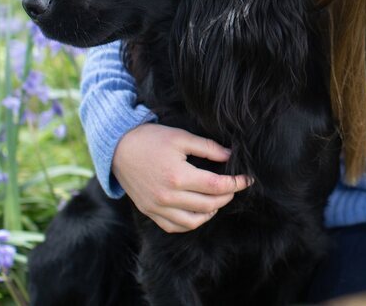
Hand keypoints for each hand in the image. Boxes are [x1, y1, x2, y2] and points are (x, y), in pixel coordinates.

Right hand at [113, 123, 252, 232]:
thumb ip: (208, 148)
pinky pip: (175, 227)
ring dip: (211, 211)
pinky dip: (191, 222)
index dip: (236, 183)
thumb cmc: (151, 139)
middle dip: (227, 196)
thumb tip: (230, 156)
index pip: (216, 186)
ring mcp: (157, 207)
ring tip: (219, 199)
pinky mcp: (150, 212)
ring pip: (194, 221)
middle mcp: (167, 196)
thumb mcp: (181, 137)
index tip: (247, 179)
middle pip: (209, 204)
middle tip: (234, 186)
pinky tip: (200, 210)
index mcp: (177, 176)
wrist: (118, 149)